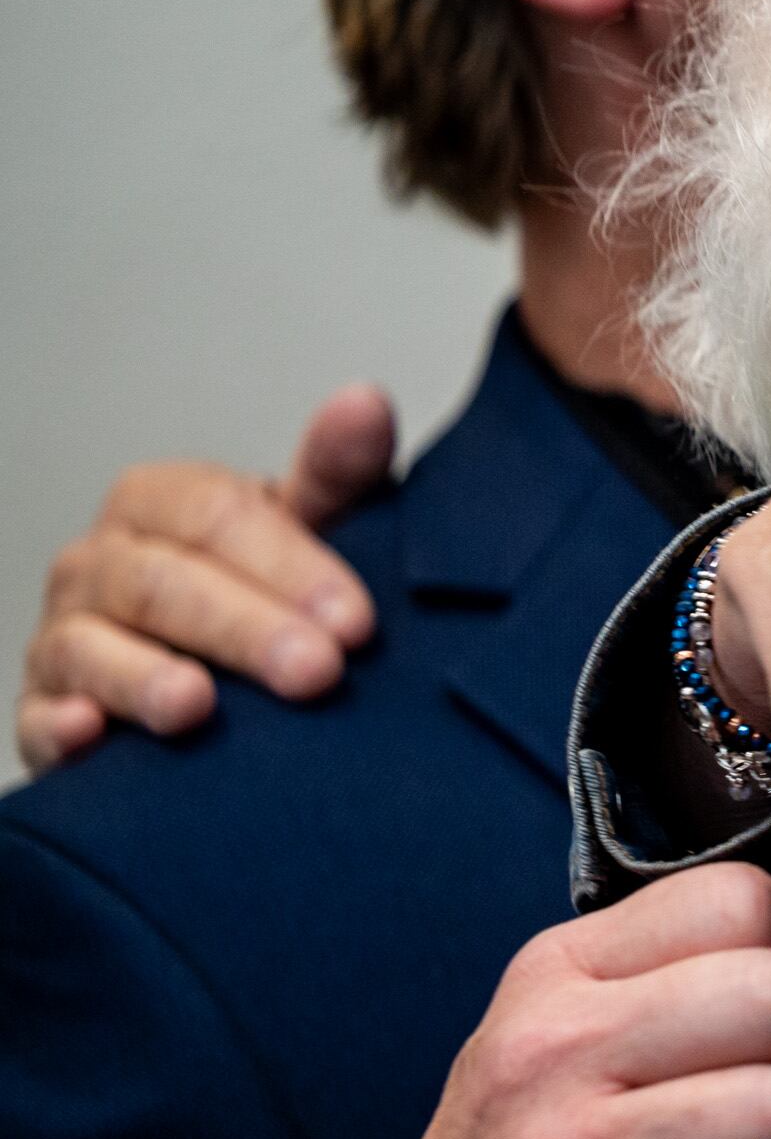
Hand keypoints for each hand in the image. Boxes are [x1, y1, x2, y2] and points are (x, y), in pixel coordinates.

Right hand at [18, 385, 395, 772]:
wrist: (227, 672)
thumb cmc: (270, 588)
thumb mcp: (312, 528)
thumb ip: (336, 474)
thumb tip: (365, 403)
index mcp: (159, 504)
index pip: (214, 515)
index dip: (288, 564)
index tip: (355, 619)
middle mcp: (100, 564)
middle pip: (162, 584)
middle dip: (243, 629)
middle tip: (316, 670)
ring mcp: (66, 636)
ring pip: (91, 647)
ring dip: (143, 678)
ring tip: (196, 706)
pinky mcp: (43, 713)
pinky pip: (37, 718)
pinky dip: (59, 725)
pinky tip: (91, 735)